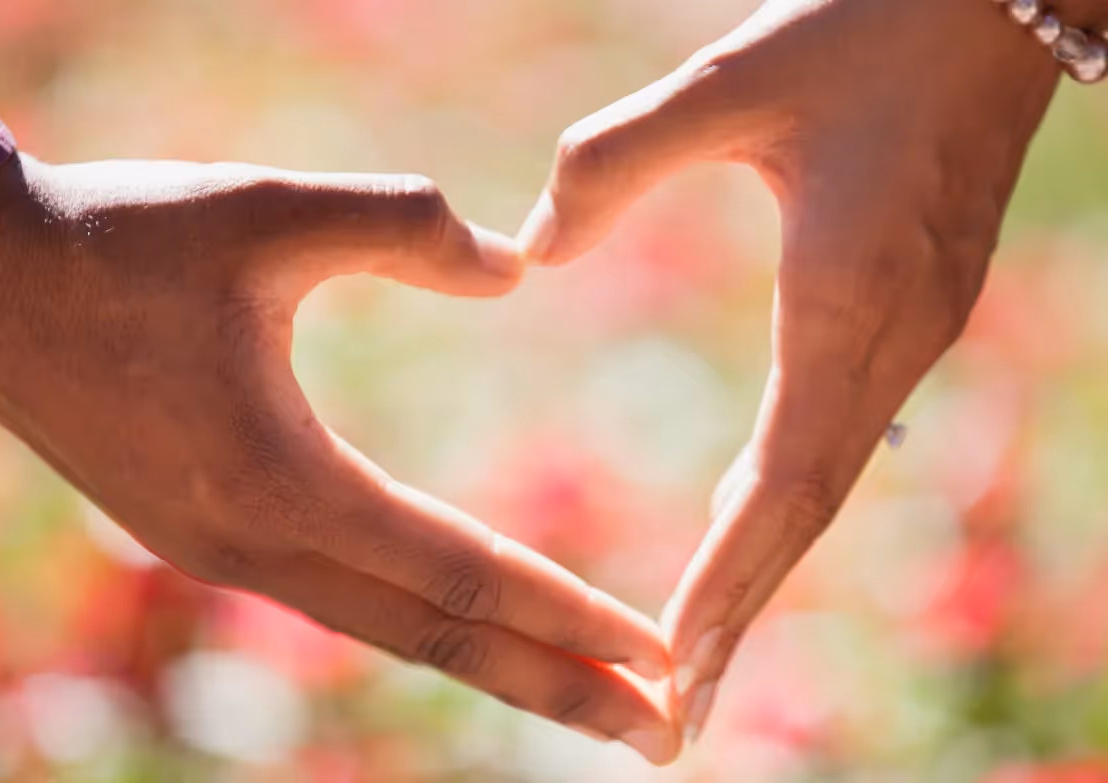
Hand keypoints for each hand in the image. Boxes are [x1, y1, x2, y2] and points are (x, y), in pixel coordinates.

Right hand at [0, 155, 676, 762]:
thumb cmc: (118, 241)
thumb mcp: (266, 209)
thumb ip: (404, 227)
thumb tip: (516, 265)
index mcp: (282, 483)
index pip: (461, 574)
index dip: (571, 617)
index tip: (661, 659)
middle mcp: (254, 547)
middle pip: (435, 640)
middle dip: (556, 689)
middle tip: (661, 735)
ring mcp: (223, 555)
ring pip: (385, 629)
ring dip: (492, 664)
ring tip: (586, 695)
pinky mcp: (203, 536)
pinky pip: (338, 598)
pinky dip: (417, 620)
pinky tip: (459, 617)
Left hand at [519, 0, 1060, 747]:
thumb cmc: (864, 29)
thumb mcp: (730, 83)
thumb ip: (617, 162)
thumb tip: (527, 250)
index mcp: (848, 299)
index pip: (784, 479)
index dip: (731, 576)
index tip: (672, 658)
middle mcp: (893, 337)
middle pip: (812, 511)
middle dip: (745, 610)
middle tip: (681, 712)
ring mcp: (915, 328)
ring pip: (832, 479)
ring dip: (769, 564)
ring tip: (703, 644)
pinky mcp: (916, 305)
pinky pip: (844, 431)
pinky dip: (792, 497)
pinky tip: (750, 515)